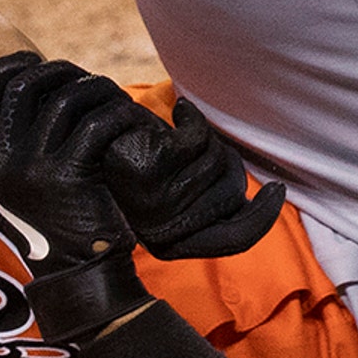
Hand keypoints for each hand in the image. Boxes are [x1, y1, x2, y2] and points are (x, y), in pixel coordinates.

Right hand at [0, 51, 156, 345]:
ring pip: (66, 100)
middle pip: (25, 86)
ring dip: (97, 90)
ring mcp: (33, 169)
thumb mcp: (27, 185)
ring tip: (115, 99)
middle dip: (61, 72)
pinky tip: (129, 120)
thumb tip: (37, 93)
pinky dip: (117, 114)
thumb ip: (23, 145)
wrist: (81, 275)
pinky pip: (96, 125)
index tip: (37, 63)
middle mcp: (4, 162)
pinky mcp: (69, 177)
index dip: (8, 68)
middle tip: (88, 81)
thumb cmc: (64, 225)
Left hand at [103, 98, 286, 259]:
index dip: (263, 218)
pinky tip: (177, 113)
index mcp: (171, 244)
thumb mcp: (174, 187)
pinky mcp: (149, 170)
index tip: (278, 190)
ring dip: (204, 138)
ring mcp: (155, 202)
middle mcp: (163, 231)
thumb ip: (207, 199)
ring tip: (177, 131)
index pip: (236, 240)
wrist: (79, 130)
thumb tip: (256, 198)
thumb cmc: (130, 157)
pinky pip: (198, 140)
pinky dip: (192, 119)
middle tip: (201, 141)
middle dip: (225, 159)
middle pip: (233, 193)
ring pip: (216, 162)